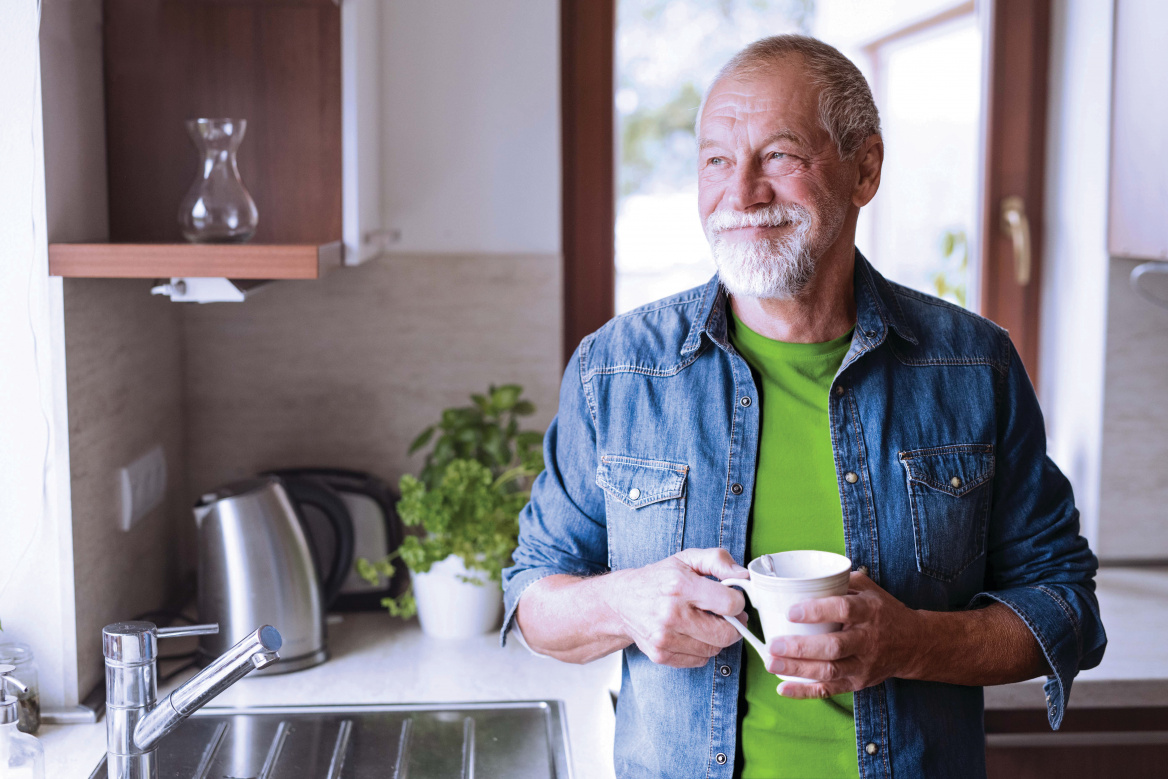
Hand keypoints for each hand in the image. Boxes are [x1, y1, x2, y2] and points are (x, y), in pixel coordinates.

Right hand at [606, 548, 747, 667]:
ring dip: (717, 637)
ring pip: (714, 649)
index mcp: (680, 585)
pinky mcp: (660, 655)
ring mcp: (664, 638)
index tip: (732, 598)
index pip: (730, 604)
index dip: (738, 601)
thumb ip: (718, 560)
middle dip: (733, 625)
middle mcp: (671, 614)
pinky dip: (702, 649)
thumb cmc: (658, 579)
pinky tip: (692, 634)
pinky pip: (700, 660)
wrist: (621, 602)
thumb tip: (743, 576)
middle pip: (726, 634)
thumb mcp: (687, 559)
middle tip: (726, 615)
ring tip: (705, 622)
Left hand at [765, 571, 924, 697]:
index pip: (843, 610)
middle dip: (800, 648)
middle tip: (773, 645)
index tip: (791, 612)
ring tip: (771, 663)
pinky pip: (830, 690)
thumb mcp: (867, 589)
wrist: (913, 643)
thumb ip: (838, 581)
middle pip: (833, 647)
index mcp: (869, 611)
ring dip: (797, 670)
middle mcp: (867, 640)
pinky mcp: (858, 682)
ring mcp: (863, 664)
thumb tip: (800, 576)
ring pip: (829, 671)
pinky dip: (805, 692)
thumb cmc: (882, 611)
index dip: (816, 611)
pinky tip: (783, 688)